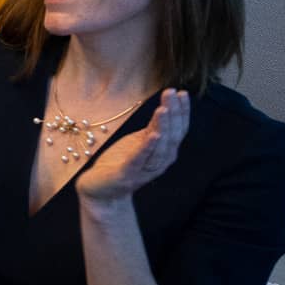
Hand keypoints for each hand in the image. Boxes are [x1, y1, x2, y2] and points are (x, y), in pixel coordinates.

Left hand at [76, 90, 189, 206]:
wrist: (101, 191)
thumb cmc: (121, 163)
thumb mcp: (139, 142)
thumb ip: (153, 129)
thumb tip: (166, 107)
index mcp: (163, 152)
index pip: (178, 130)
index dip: (182, 112)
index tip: (182, 93)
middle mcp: (159, 161)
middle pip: (171, 135)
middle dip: (174, 113)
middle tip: (173, 93)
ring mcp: (144, 169)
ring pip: (159, 147)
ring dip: (163, 127)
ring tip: (164, 109)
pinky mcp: (127, 174)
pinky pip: (140, 159)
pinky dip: (148, 147)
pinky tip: (154, 135)